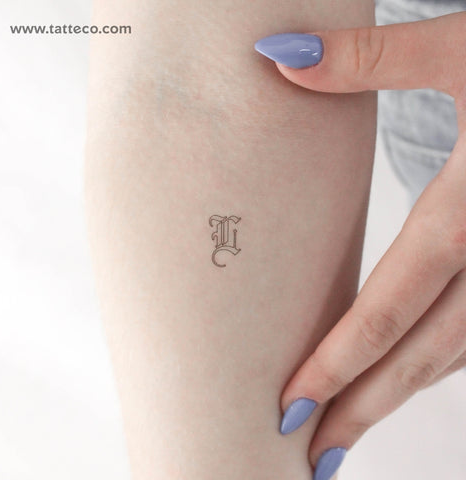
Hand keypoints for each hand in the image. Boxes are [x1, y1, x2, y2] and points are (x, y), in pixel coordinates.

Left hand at [256, 11, 465, 479]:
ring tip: (347, 429)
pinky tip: (408, 371)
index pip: (390, 306)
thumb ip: (368, 58)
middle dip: (363, 408)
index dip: (338, 362)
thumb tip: (278, 57)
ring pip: (455, 352)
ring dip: (398, 394)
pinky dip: (437, 359)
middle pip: (422, 354)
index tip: (291, 408)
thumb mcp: (463, 48)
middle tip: (311, 453)